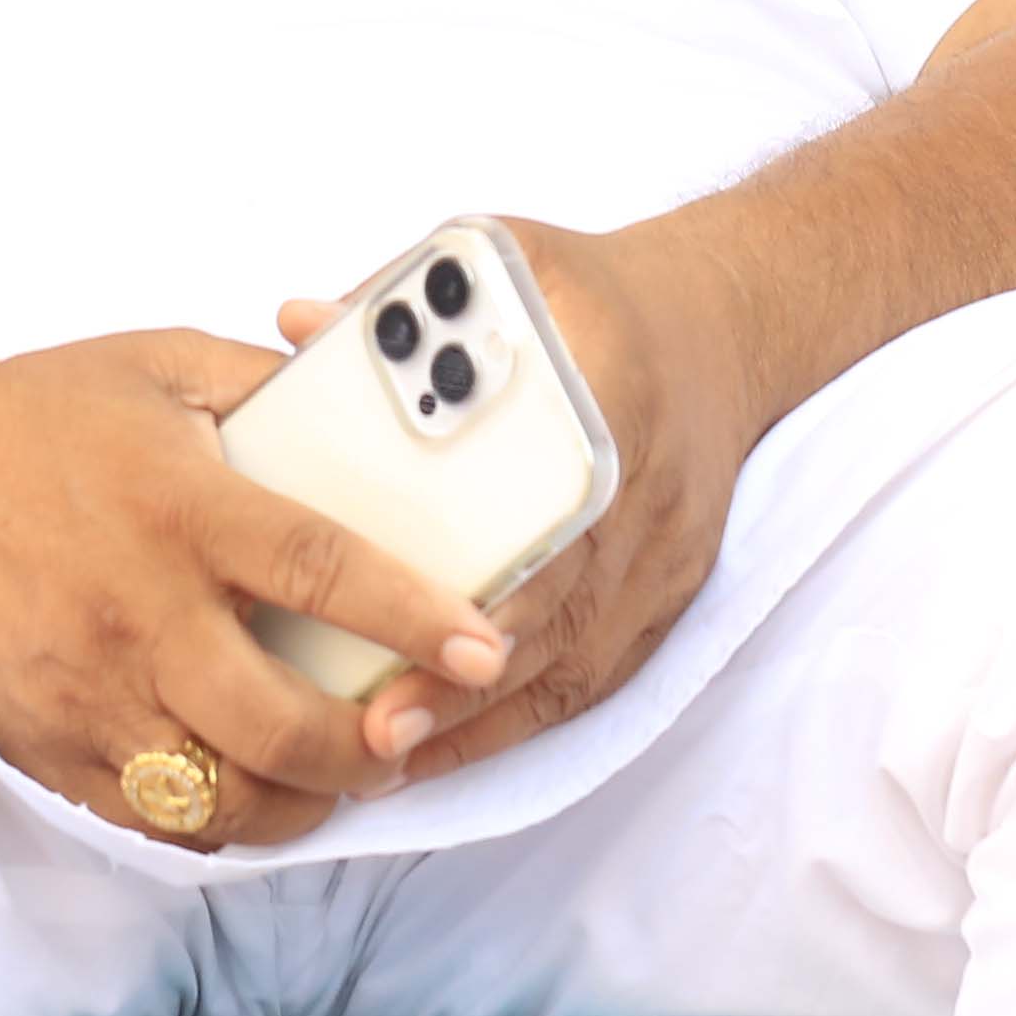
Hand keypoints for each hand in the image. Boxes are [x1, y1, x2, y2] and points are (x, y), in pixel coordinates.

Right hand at [0, 331, 517, 848]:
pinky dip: (223, 819)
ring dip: (306, 799)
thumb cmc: (42, 417)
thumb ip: (274, 387)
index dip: (416, 618)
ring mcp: (92, 697)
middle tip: (410, 729)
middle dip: (374, 750)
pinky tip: (254, 785)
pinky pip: (158, 823)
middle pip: (284, 728)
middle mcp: (141, 615)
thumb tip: (374, 402)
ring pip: (228, 800)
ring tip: (341, 768)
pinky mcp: (51, 750)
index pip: (323, 573)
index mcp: (181, 509)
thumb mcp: (163, 366)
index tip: (486, 648)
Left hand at [266, 218, 755, 788]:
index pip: (555, 499)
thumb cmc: (594, 298)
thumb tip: (295, 324)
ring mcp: (664, 557)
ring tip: (389, 757)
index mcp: (611, 396)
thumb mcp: (507, 258)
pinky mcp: (666, 599)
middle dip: (467, 673)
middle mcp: (645, 491)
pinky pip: (590, 678)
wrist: (720, 329)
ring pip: (572, 660)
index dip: (491, 570)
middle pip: (559, 603)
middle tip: (377, 727)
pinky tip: (441, 750)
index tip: (412, 615)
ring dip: (483, 717)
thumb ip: (401, 294)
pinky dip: (515, 721)